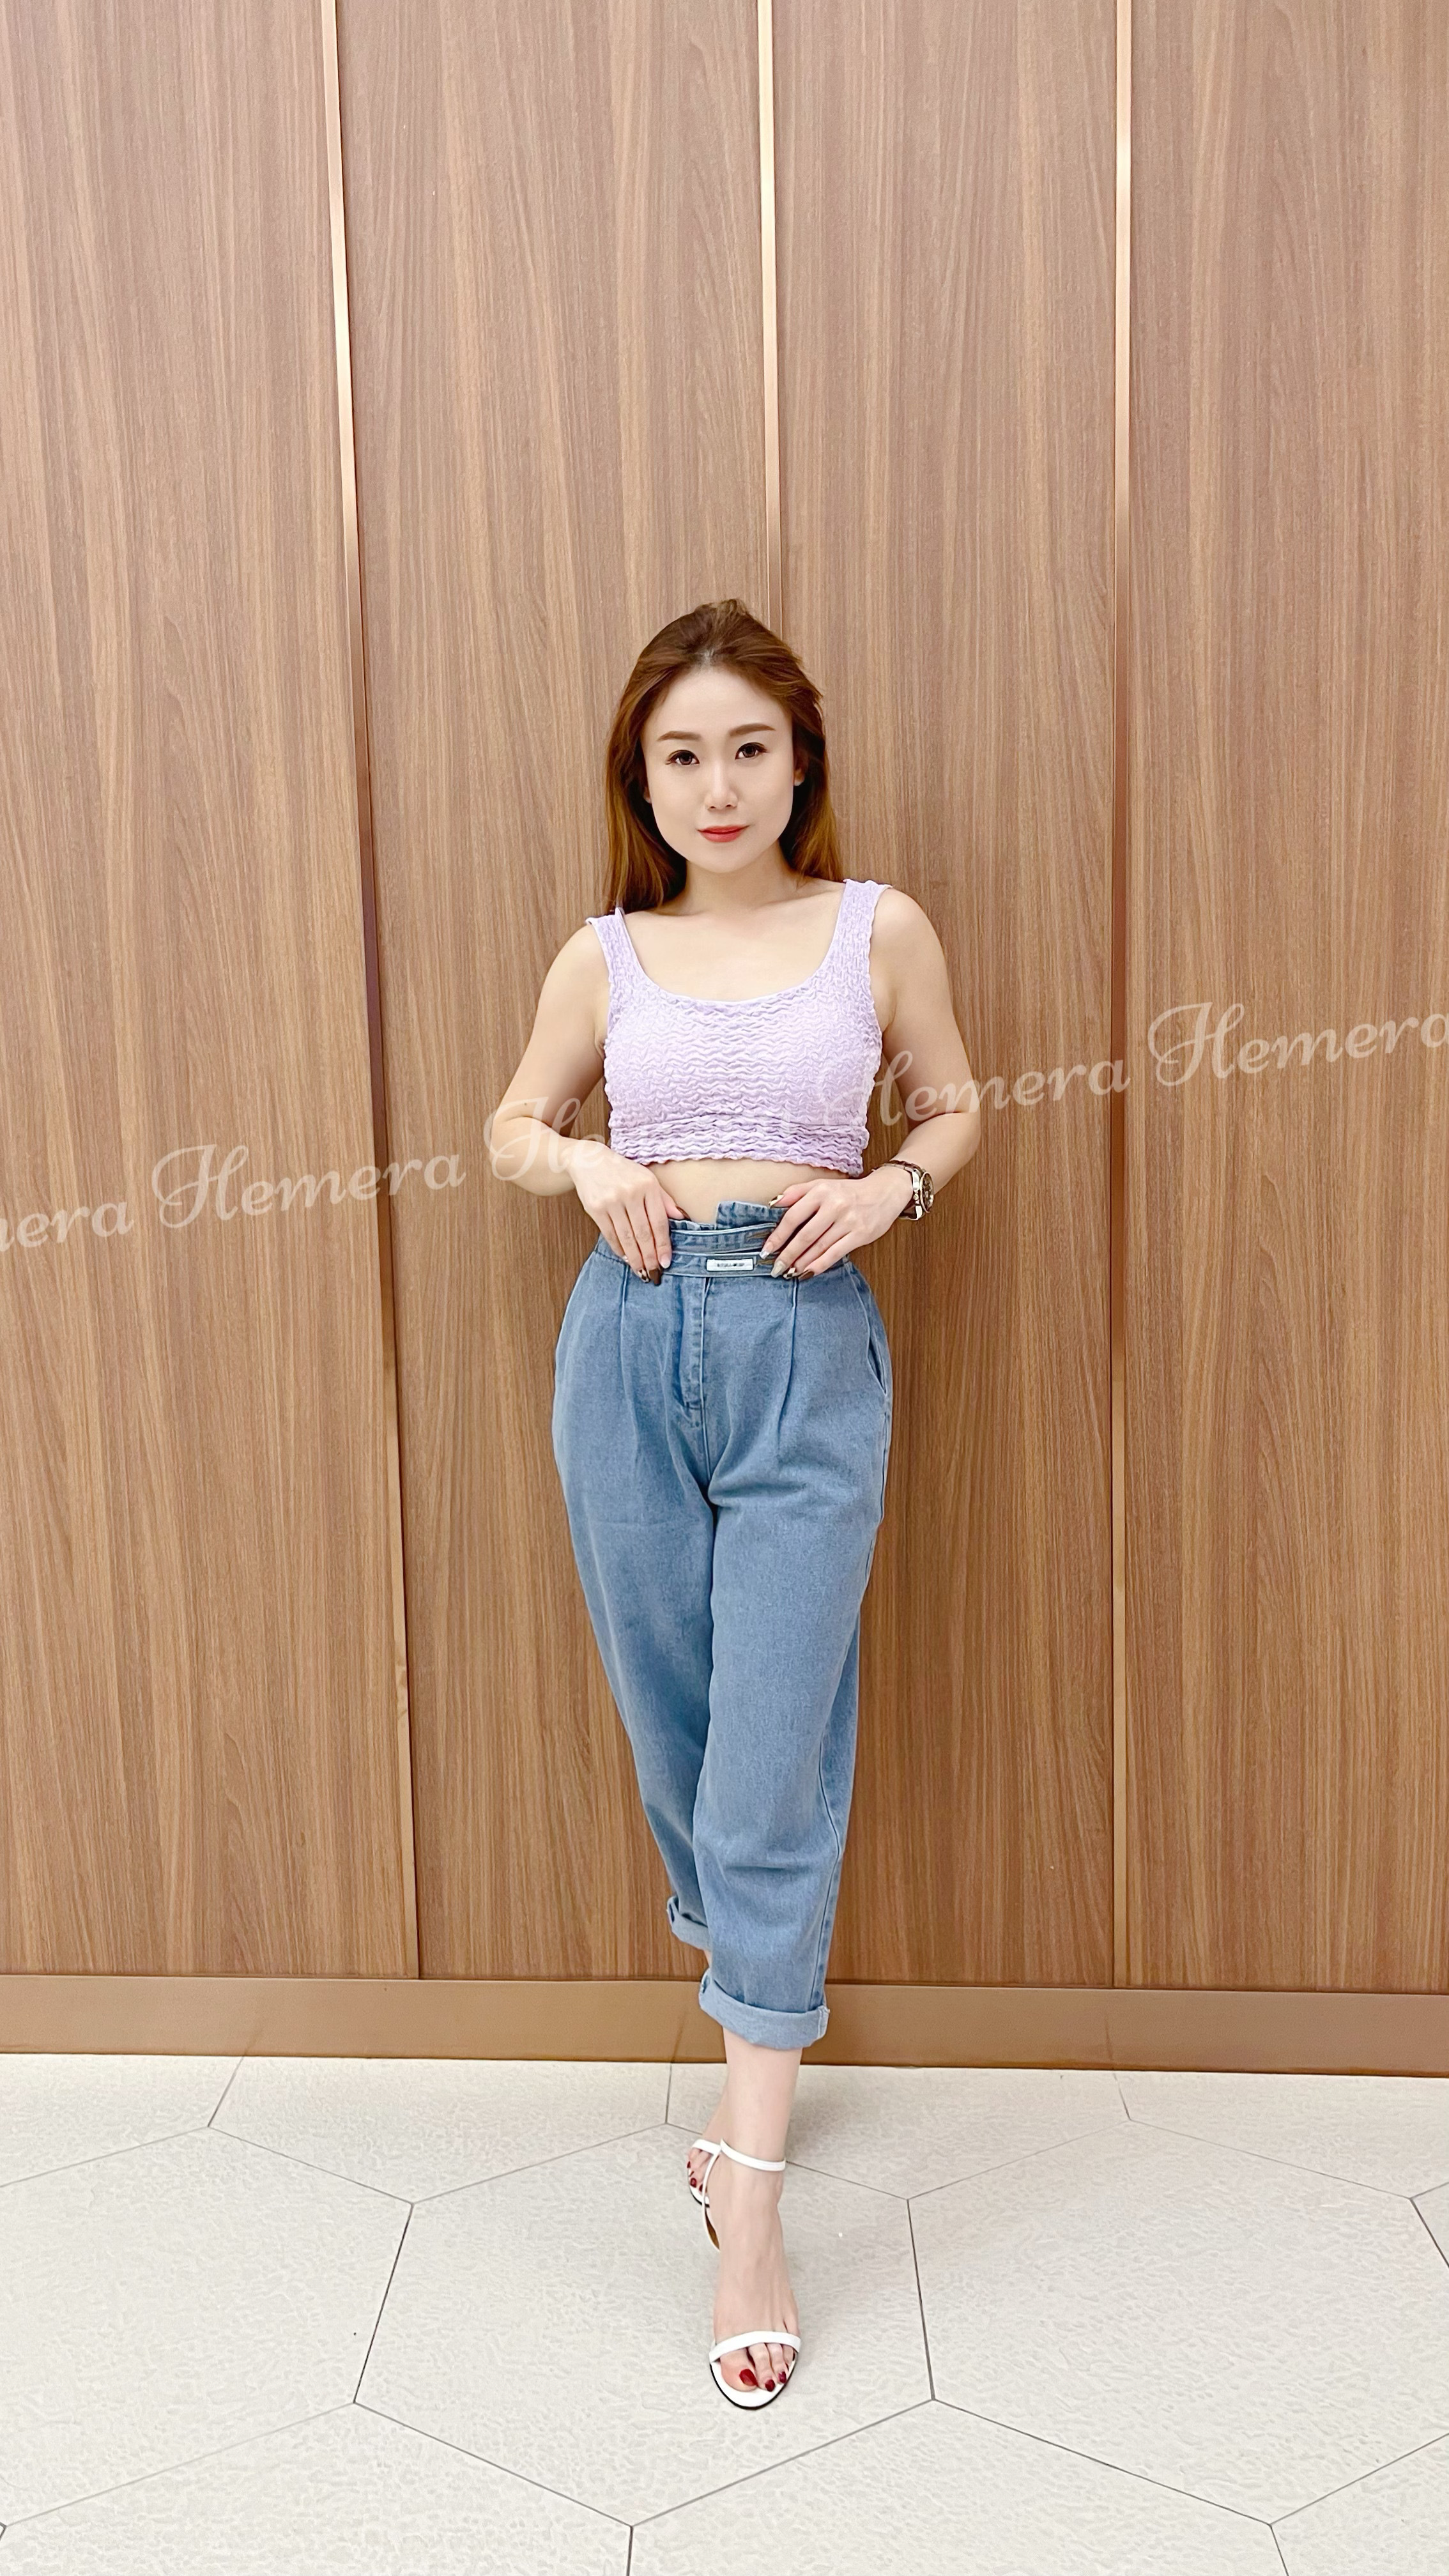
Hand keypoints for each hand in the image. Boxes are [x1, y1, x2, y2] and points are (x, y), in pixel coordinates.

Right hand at [567, 1139, 687, 1278]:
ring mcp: (611, 1201)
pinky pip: (609, 1234)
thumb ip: (664, 1200)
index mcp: (647, 1186)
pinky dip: (618, 1248)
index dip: (663, 1245)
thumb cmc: (623, 1171)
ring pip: (626, 1237)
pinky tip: (625, 1257)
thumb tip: (681, 1218)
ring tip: (641, 1271)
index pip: (659, 1222)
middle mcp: (630, 1193)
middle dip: (649, 1256)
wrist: (589, 1160)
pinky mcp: (595, 1208)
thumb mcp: (647, 1179)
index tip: (666, 1262)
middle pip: (643, 1233)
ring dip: (635, 1258)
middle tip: (654, 1273)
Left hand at [761, 1163, 915, 1276]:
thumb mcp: (822, 1184)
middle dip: (788, 1254)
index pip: (793, 1216)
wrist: (884, 1191)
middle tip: (776, 1267)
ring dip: (802, 1262)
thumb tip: (773, 1204)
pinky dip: (820, 1264)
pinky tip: (808, 1272)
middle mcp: (835, 1206)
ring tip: (789, 1271)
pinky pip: (836, 1253)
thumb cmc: (849, 1191)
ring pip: (820, 1247)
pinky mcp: (860, 1235)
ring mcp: (849, 1221)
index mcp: (821, 1191)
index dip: (778, 1236)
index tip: (767, 1250)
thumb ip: (796, 1192)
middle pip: (805, 1235)